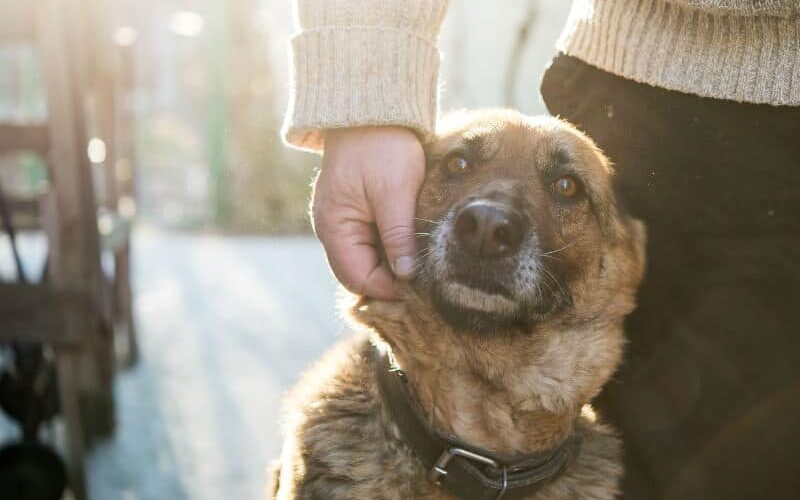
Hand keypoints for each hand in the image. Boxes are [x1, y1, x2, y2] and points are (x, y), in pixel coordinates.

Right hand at [312, 126, 425, 299]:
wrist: (373, 109)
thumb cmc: (382, 146)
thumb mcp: (394, 192)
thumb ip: (398, 235)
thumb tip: (406, 276)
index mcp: (333, 227)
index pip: (357, 278)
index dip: (388, 289)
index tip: (420, 288)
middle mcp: (332, 229)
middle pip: (360, 273)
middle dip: (390, 281)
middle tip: (425, 281)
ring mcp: (342, 221)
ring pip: (367, 260)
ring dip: (392, 265)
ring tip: (422, 263)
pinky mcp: (355, 212)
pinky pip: (371, 242)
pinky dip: (390, 249)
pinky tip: (412, 244)